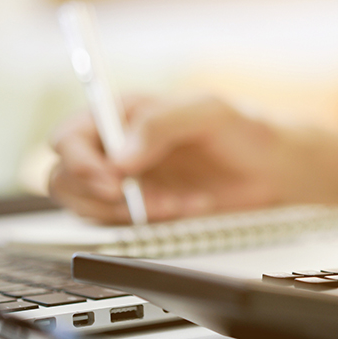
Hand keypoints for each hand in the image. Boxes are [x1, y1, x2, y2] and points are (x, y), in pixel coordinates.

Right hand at [49, 95, 288, 222]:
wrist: (272, 169)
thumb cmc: (243, 131)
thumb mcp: (208, 113)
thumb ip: (162, 125)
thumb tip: (121, 156)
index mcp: (121, 114)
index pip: (69, 137)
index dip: (79, 161)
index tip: (113, 179)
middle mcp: (115, 147)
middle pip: (64, 176)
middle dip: (97, 194)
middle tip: (136, 198)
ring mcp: (127, 181)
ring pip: (89, 206)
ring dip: (129, 211)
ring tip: (175, 200)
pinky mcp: (144, 209)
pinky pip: (126, 224)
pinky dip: (155, 221)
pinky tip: (189, 205)